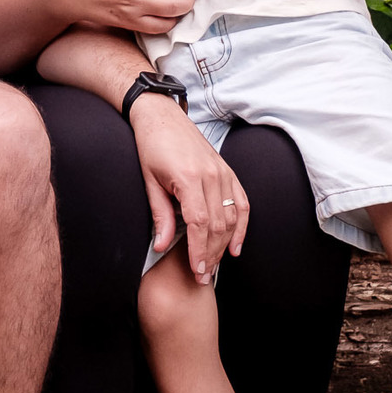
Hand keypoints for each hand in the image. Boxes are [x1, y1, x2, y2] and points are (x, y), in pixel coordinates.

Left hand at [128, 94, 249, 280]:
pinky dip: (242, 225)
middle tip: (203, 277)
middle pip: (218, 224)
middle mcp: (211, 175)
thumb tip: (161, 246)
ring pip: (232, 216)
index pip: (199, 223)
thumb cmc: (151, 146)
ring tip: (214, 265)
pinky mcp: (227, 170)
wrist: (161, 116)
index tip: (197, 271)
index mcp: (189, 178)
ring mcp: (222, 172)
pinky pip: (242, 202)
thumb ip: (159, 215)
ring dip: (225, 244)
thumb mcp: (149, 181)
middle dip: (212, 254)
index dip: (199, 250)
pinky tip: (236, 246)